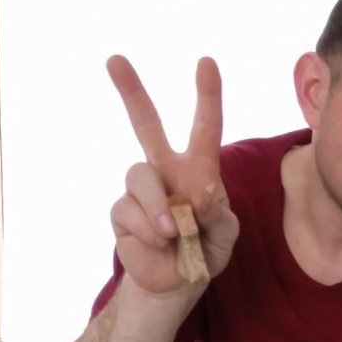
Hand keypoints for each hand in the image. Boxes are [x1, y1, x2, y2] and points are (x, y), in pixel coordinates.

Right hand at [107, 55, 239, 295]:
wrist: (176, 282)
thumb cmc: (206, 248)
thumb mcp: (226, 235)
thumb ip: (221, 216)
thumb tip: (200, 197)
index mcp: (199, 167)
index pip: (205, 125)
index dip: (207, 94)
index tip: (206, 62)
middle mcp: (166, 169)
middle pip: (145, 123)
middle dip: (131, 90)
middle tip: (114, 59)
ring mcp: (141, 189)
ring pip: (139, 175)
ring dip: (158, 206)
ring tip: (171, 232)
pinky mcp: (122, 212)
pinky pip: (128, 210)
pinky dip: (147, 229)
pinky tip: (157, 242)